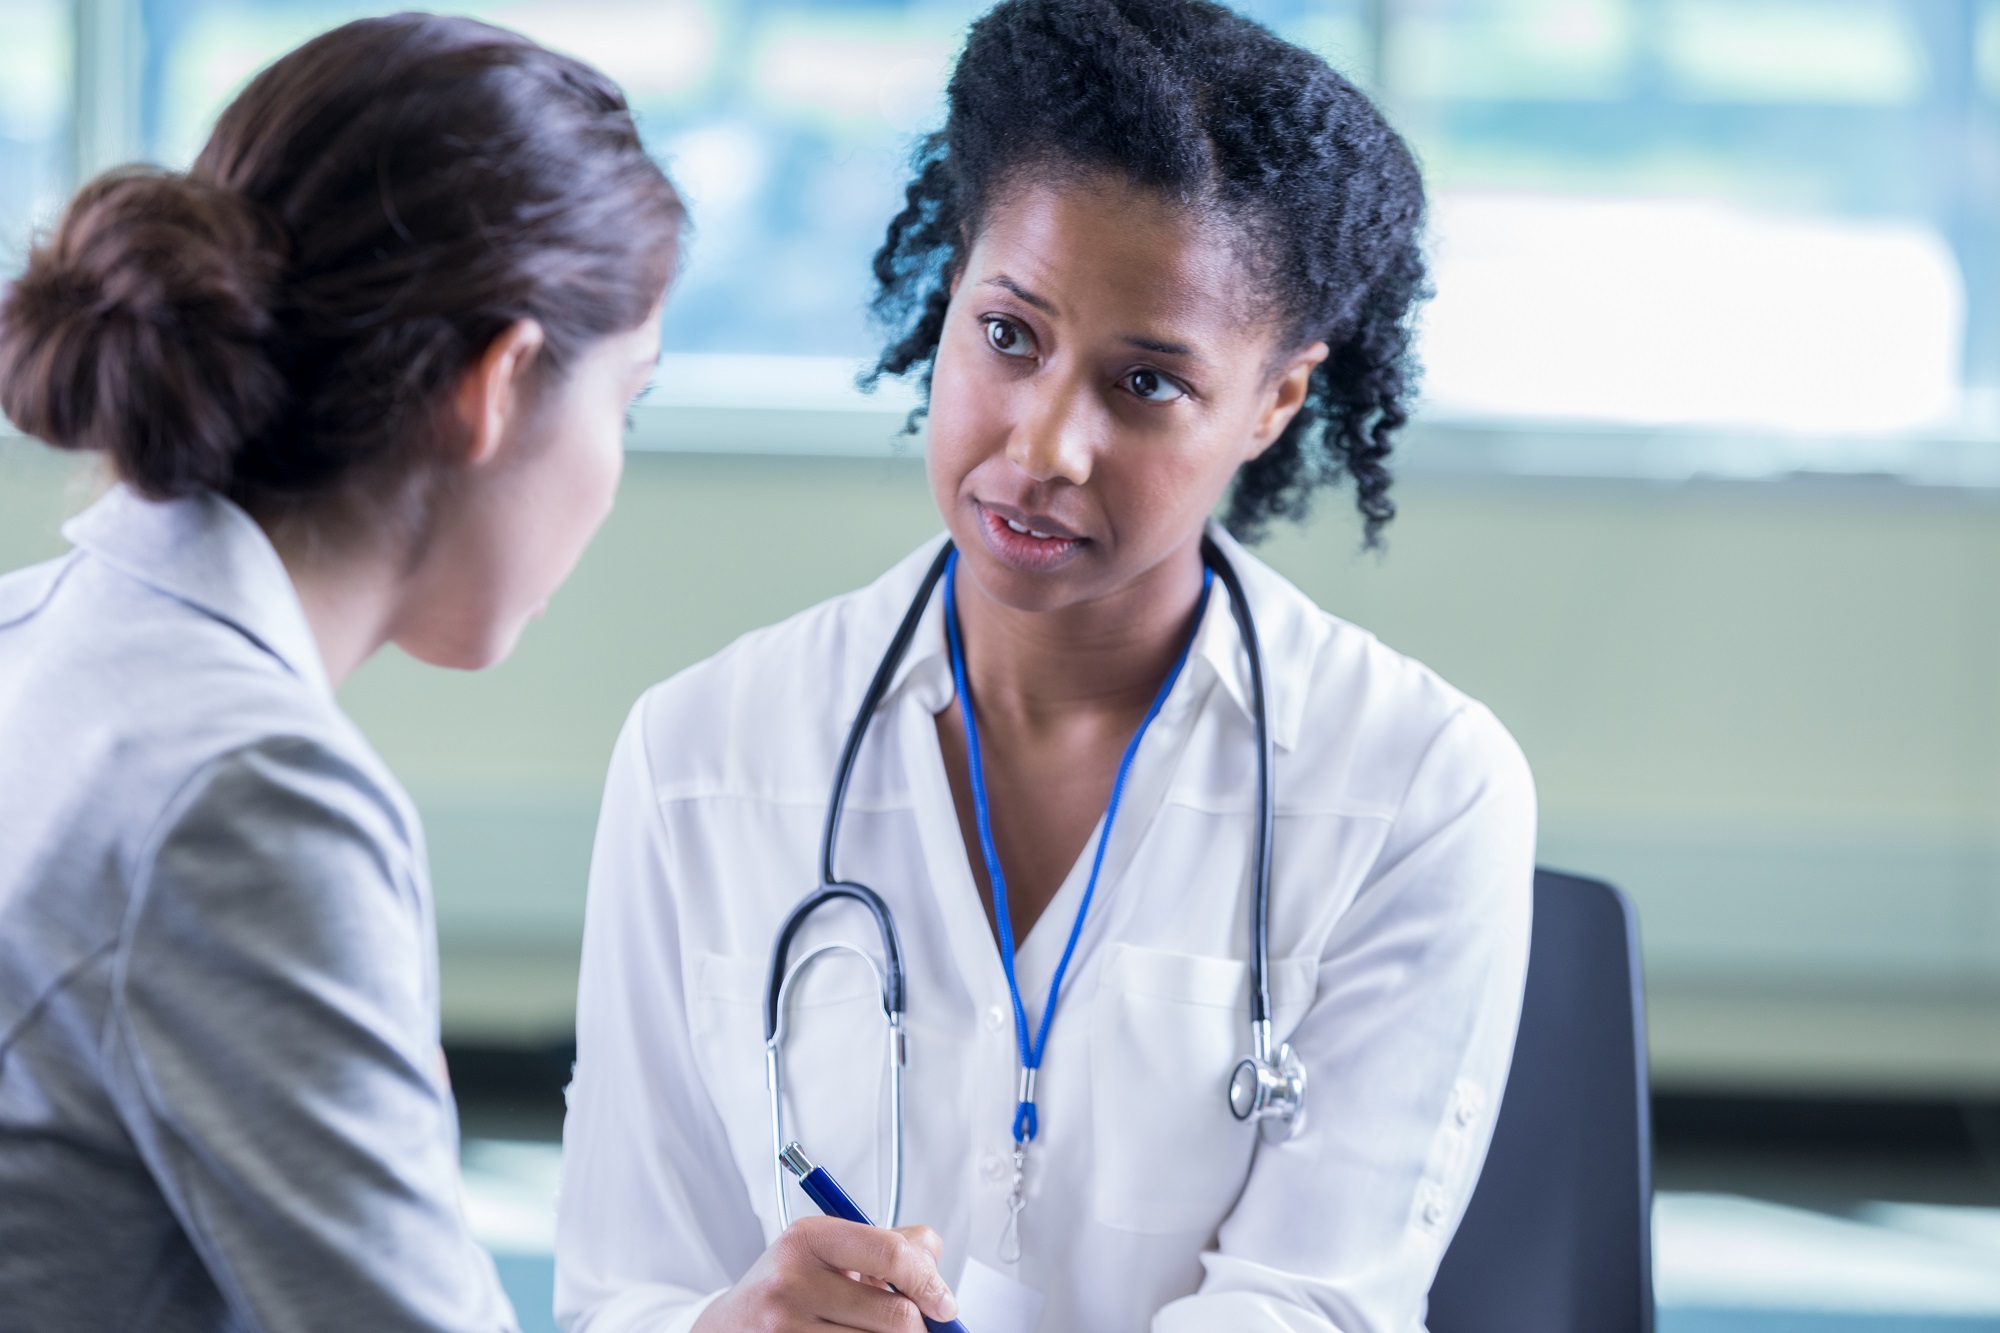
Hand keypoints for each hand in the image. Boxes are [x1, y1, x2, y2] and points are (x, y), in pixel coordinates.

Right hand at [692, 1219, 956, 1331]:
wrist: (729, 1325)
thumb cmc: (789, 1285)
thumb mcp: (828, 1249)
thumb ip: (887, 1244)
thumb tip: (936, 1265)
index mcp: (808, 1238)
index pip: (890, 1254)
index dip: (930, 1282)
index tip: (945, 1304)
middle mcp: (791, 1281)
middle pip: (895, 1315)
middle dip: (917, 1326)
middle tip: (918, 1327)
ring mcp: (784, 1328)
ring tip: (871, 1330)